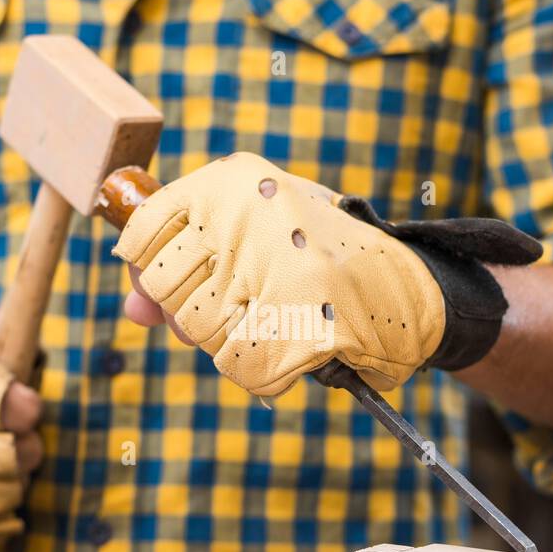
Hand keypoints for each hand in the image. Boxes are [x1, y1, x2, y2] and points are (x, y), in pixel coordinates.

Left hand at [114, 153, 540, 396]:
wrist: (420, 290)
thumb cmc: (324, 261)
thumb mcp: (252, 242)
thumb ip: (184, 268)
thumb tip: (132, 311)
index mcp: (235, 180)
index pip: (143, 230)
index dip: (155, 270)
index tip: (195, 276)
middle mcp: (250, 214)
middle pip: (164, 287)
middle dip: (196, 311)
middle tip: (251, 301)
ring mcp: (277, 268)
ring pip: (198, 331)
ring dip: (233, 341)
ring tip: (279, 319)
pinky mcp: (301, 324)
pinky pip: (238, 368)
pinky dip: (261, 372)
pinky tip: (294, 348)